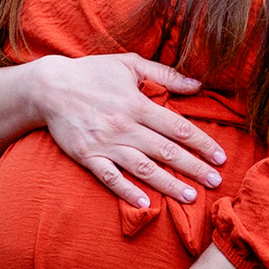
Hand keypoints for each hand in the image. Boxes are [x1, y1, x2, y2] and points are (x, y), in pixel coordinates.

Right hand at [32, 52, 228, 213]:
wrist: (49, 87)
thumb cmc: (92, 72)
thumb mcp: (129, 64)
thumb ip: (164, 73)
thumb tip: (197, 82)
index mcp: (137, 104)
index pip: (177, 127)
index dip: (201, 142)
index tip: (220, 156)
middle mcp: (124, 126)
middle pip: (166, 151)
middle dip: (193, 167)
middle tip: (216, 181)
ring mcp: (105, 144)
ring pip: (143, 168)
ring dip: (168, 184)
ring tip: (190, 196)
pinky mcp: (87, 157)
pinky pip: (110, 178)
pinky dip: (127, 191)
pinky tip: (145, 203)